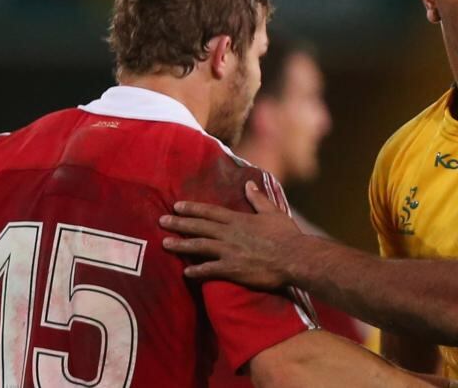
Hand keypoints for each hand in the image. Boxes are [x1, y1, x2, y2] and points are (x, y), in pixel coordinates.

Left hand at [159, 181, 308, 288]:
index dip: (192, 208)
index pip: (210, 212)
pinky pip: (210, 270)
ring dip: (181, 245)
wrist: (295, 257)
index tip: (177, 206)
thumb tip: (248, 184)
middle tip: (161, 221)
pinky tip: (186, 273)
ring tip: (165, 244)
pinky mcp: (233, 269)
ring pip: (199, 246)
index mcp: (238, 220)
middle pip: (199, 227)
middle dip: (179, 224)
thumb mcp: (272, 212)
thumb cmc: (287, 235)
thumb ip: (257, 199)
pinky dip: (197, 271)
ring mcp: (229, 251)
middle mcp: (230, 233)